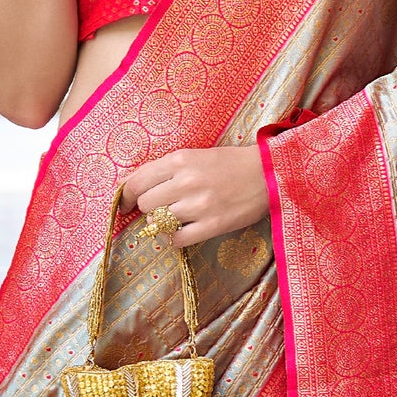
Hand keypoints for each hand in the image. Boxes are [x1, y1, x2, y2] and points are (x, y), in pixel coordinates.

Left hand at [121, 144, 269, 245]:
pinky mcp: (212, 225)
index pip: (137, 181)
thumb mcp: (195, 156)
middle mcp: (185, 182)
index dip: (127, 196)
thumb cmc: (231, 163)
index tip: (127, 204)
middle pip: (146, 204)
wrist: (269, 174)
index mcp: (179, 160)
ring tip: (177, 218)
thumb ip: (166, 169)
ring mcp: (198, 205)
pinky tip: (184, 231)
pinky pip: (177, 239)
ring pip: (159, 222)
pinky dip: (175, 238)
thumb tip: (134, 187)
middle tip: (160, 209)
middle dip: (149, 208)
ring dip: (163, 223)